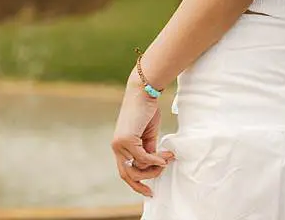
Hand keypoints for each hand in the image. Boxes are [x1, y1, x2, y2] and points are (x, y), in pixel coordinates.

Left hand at [111, 82, 172, 196]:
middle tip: (163, 169)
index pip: (125, 172)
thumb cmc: (146, 111)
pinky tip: (165, 156)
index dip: (137, 184)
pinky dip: (155, 160)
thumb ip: (148, 151)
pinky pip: (143, 158)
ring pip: (136, 169)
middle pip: (128, 175)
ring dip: (154, 168)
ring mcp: (119, 144)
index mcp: (120, 146)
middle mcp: (117, 147)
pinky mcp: (126, 139)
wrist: (143, 92)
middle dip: (147, 178)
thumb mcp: (148, 136)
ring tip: (167, 159)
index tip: (149, 192)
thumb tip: (154, 165)